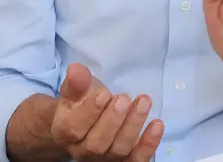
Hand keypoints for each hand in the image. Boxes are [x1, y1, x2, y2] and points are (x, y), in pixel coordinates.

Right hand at [48, 64, 162, 160]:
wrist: (87, 122)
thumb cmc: (82, 103)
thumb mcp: (77, 90)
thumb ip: (77, 82)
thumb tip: (76, 69)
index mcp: (64, 132)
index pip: (73, 127)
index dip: (89, 112)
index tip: (104, 94)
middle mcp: (82, 150)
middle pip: (96, 144)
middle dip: (112, 120)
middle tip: (124, 98)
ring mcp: (103, 160)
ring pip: (118, 151)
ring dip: (132, 126)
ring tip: (143, 102)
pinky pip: (136, 160)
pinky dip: (148, 145)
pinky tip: (157, 124)